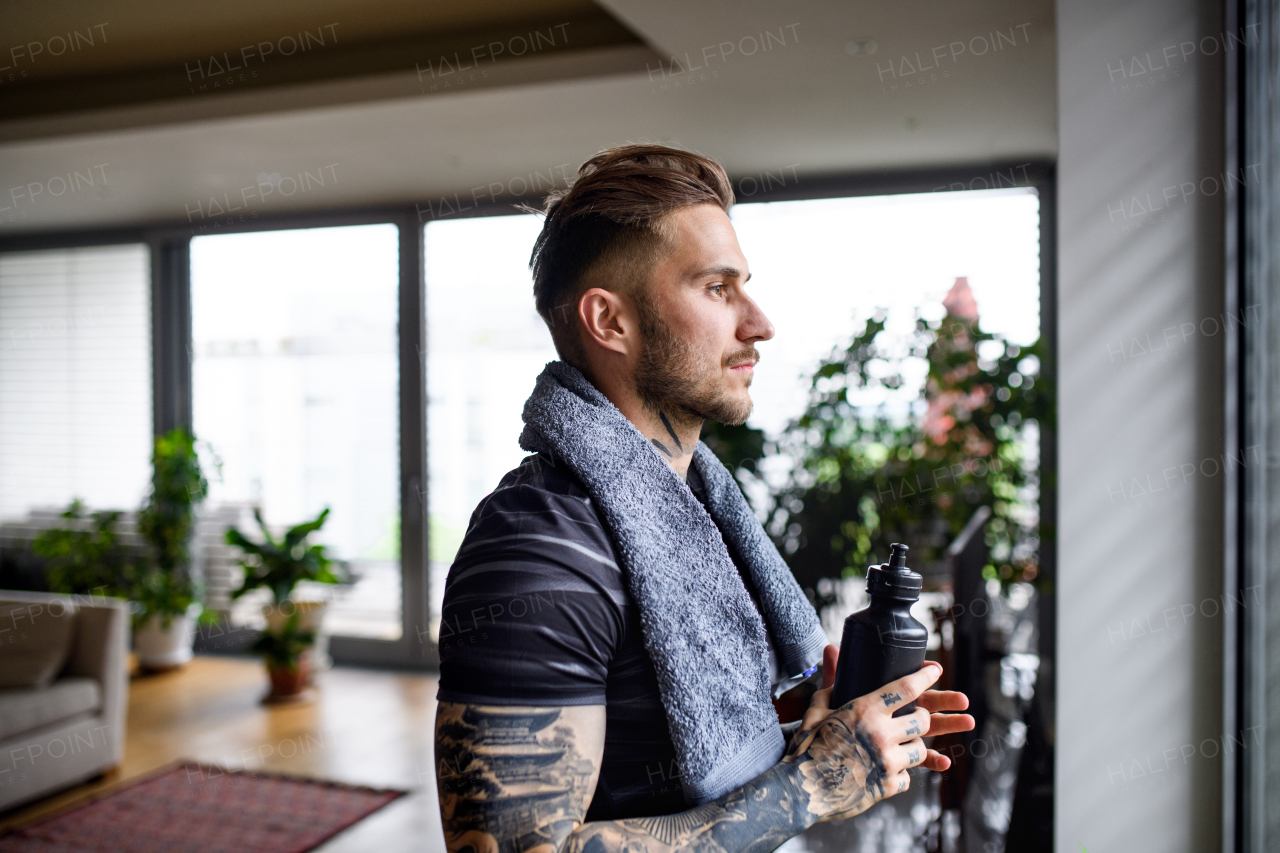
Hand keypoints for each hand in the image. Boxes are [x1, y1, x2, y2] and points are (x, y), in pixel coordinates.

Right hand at [782, 662, 973, 821]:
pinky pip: (907, 776)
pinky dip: (899, 773)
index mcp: (865, 710)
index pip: (906, 689)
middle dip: (922, 717)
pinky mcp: (888, 786)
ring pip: (920, 749)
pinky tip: (884, 770)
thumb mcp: (817, 709)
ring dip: (913, 746)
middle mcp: (881, 734)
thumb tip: (831, 650)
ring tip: (899, 746)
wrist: (801, 790)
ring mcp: (887, 761)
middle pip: (923, 719)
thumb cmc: (808, 746)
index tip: (936, 670)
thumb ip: (831, 681)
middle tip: (914, 717)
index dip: (925, 678)